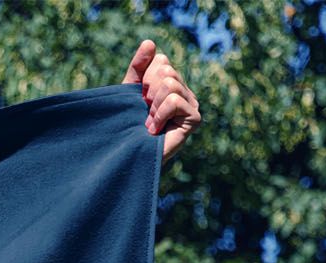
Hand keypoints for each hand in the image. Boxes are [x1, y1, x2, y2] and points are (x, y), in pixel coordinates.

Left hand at [122, 40, 200, 162]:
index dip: (145, 79)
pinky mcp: (194, 118)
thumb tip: (150, 42)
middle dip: (149, 93)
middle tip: (146, 114)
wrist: (131, 157)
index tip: (140, 100)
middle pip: (167, 70)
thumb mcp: (130, 92)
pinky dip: (159, 115)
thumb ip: (138, 67)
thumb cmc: (130, 127)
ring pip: (170, 84)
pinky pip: (174, 100)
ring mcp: (193, 104)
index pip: (161, 60)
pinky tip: (155, 130)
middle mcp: (185, 91)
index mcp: (172, 82)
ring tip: (150, 124)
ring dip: (153, 107)